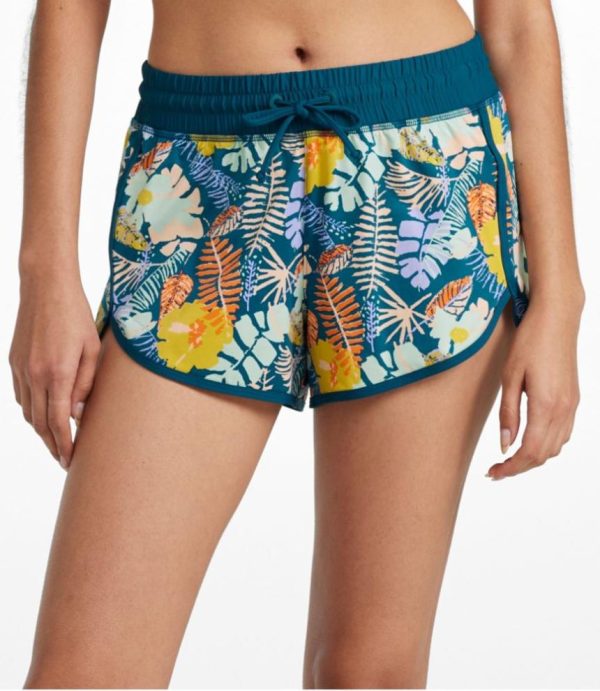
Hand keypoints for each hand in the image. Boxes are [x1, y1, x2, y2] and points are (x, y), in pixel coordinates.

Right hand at [9, 271, 100, 469]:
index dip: (64, 445)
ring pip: (28, 411)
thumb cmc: (76, 315)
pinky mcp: (14, 362)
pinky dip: (31, 410)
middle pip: (40, 423)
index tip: (69, 460)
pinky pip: (21, 396)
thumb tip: (78, 414)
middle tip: (63, 459)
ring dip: (41, 430)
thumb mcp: (92, 349)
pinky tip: (43, 414)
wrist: (45, 287)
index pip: (58, 422)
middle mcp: (34, 376)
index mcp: (57, 374)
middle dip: (52, 444)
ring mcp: (20, 370)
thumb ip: (86, 383)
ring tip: (56, 441)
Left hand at [487, 295, 583, 479]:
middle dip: (519, 467)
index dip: (511, 468)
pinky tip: (529, 440)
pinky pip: (563, 433)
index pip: (530, 452)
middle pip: (544, 455)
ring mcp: (572, 405)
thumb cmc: (530, 342)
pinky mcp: (573, 399)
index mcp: (546, 405)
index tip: (492, 472)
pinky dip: (546, 444)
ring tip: (509, 458)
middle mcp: (564, 410)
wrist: (557, 319)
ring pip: (556, 447)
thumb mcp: (510, 376)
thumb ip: (509, 413)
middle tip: (496, 470)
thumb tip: (505, 444)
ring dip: (533, 458)